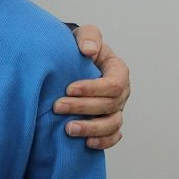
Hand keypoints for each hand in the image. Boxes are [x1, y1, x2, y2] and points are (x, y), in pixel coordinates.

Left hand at [55, 25, 129, 148]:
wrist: (73, 59)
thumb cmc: (80, 47)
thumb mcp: (85, 35)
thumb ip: (89, 37)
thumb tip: (88, 50)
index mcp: (118, 71)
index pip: (113, 84)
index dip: (92, 89)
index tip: (68, 88)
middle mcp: (121, 92)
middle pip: (110, 105)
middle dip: (83, 107)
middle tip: (57, 107)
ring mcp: (116, 109)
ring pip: (112, 124)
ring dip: (91, 128)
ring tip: (68, 130)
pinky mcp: (109, 122)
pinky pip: (113, 136)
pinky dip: (103, 141)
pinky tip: (86, 143)